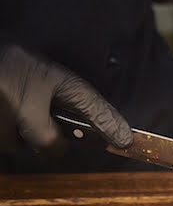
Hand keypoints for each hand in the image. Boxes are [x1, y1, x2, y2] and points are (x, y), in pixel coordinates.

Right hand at [0, 44, 132, 156]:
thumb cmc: (6, 61)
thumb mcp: (35, 70)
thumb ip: (56, 96)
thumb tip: (86, 129)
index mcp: (41, 73)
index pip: (85, 99)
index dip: (107, 121)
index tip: (126, 140)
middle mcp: (20, 91)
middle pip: (46, 140)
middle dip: (49, 143)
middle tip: (45, 134)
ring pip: (14, 144)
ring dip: (14, 135)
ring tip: (5, 107)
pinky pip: (0, 141)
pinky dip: (0, 133)